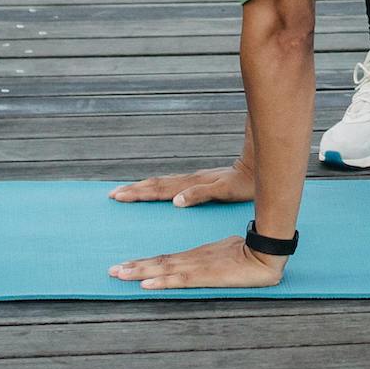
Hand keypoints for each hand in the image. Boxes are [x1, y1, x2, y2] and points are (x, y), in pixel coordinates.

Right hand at [107, 161, 255, 207]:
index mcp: (191, 184)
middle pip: (156, 184)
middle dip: (134, 190)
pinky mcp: (197, 182)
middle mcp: (188, 181)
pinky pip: (171, 185)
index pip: (159, 189)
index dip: (138, 193)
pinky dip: (157, 188)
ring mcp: (192, 181)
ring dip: (142, 188)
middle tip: (112, 195)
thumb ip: (200, 194)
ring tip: (125, 191)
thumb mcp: (224, 191)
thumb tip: (176, 201)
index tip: (118, 195)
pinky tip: (154, 191)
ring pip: (161, 183)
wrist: (257, 167)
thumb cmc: (244, 183)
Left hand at [109, 232, 287, 290]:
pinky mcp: (205, 276)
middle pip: (157, 262)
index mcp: (194, 256)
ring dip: (139, 272)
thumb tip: (199, 266)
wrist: (264, 254)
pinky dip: (160, 281)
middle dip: (132, 267)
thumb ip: (208, 262)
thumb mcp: (223, 257)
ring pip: (162, 269)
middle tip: (110, 271)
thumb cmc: (247, 254)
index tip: (123, 266)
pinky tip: (146, 284)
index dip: (143, 263)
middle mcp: (191, 259)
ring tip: (119, 274)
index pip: (164, 260)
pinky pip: (177, 279)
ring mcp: (196, 267)